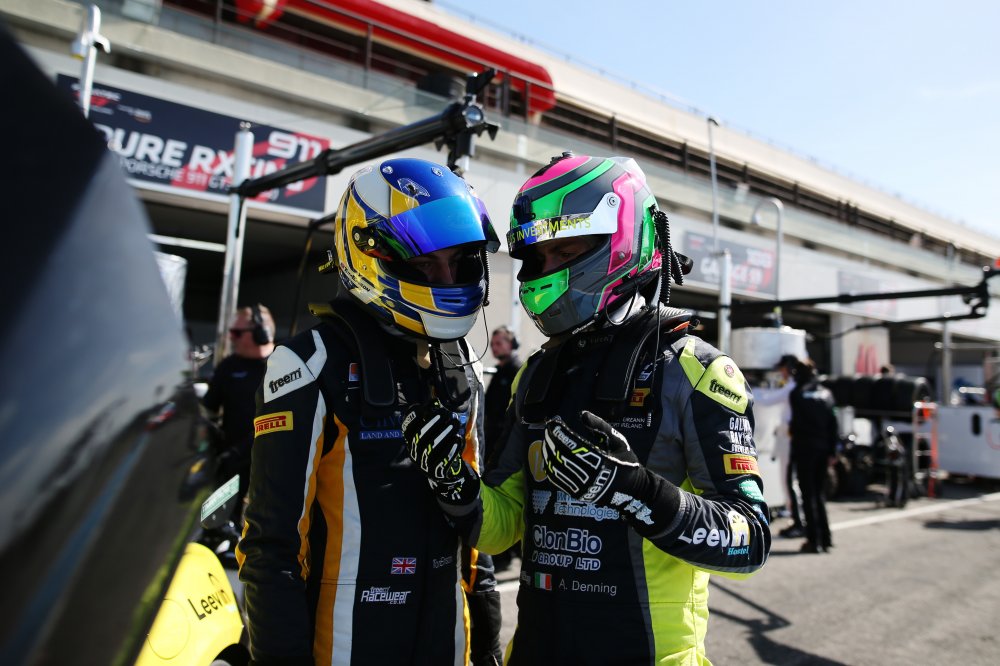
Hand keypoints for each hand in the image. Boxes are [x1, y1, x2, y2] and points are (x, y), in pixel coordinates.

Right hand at [401, 400, 478, 506]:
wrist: (443, 475)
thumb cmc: (438, 448)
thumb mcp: (431, 435)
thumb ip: (431, 419)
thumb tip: (434, 401)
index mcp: (411, 443)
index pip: (406, 430)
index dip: (412, 418)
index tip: (422, 407)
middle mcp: (414, 454)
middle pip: (420, 437)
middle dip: (433, 423)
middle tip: (446, 413)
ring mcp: (424, 465)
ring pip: (432, 448)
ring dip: (444, 433)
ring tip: (455, 422)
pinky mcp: (437, 473)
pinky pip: (443, 460)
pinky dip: (451, 448)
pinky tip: (458, 438)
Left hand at [542, 411, 654, 525]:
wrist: (632, 491)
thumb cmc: (626, 463)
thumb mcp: (619, 442)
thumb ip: (601, 427)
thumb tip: (583, 414)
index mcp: (605, 463)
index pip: (576, 446)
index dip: (562, 434)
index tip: (554, 423)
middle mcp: (592, 477)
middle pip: (564, 456)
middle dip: (553, 441)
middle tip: (548, 429)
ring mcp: (584, 488)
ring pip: (558, 469)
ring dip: (549, 452)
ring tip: (546, 440)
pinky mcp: (578, 494)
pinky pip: (558, 480)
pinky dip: (550, 467)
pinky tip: (548, 456)